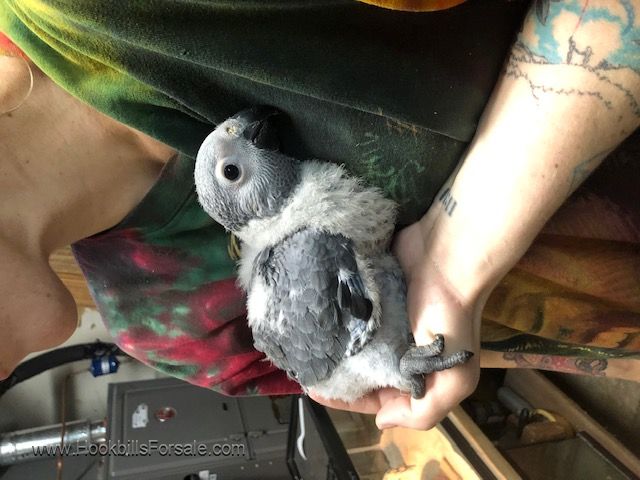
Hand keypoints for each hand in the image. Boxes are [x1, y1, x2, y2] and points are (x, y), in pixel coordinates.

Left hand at [310, 217, 482, 429]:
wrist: (449, 257)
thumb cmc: (450, 318)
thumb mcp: (455, 378)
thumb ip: (423, 411)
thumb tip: (382, 422)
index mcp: (419, 374)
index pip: (378, 398)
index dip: (349, 400)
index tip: (316, 391)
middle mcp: (400, 351)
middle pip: (363, 371)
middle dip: (336, 374)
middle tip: (303, 368)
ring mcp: (386, 321)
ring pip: (354, 344)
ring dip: (332, 348)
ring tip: (302, 347)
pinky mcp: (375, 295)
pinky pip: (351, 314)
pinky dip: (335, 320)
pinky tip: (314, 322)